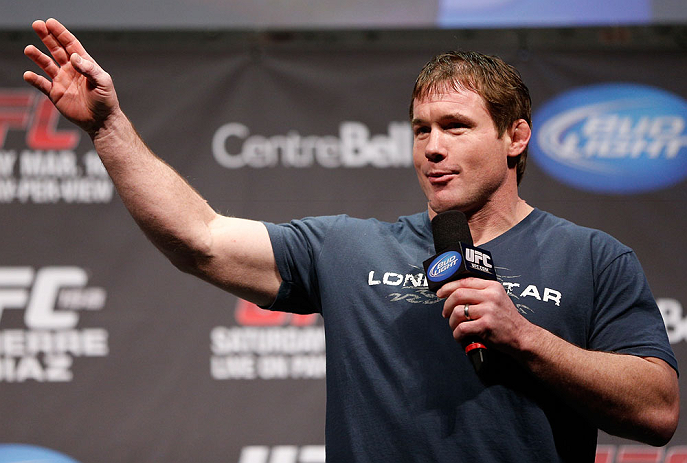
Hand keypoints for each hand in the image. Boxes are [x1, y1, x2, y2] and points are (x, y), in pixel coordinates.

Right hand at [23, 18, 119, 135]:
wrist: (101, 121)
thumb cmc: (106, 101)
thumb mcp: (103, 82)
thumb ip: (90, 69)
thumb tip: (74, 57)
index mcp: (84, 64)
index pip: (70, 44)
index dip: (60, 33)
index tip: (50, 22)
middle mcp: (71, 70)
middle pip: (56, 50)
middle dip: (47, 37)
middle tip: (36, 25)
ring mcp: (62, 81)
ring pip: (46, 64)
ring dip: (37, 56)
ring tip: (28, 49)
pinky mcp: (56, 94)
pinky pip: (42, 84)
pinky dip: (34, 79)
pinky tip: (28, 74)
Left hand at [437, 277, 534, 356]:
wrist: (522, 336)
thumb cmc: (507, 319)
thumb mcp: (498, 298)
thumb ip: (481, 292)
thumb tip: (456, 292)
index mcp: (492, 286)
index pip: (464, 281)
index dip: (448, 286)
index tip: (440, 292)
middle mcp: (490, 296)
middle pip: (458, 294)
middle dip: (446, 304)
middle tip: (445, 313)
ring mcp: (488, 310)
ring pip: (457, 312)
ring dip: (452, 322)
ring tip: (456, 327)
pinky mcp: (486, 325)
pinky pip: (462, 328)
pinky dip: (457, 334)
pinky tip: (460, 336)